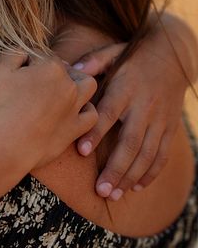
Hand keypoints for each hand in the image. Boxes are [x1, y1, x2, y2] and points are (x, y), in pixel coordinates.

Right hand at [0, 52, 97, 170]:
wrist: (11, 143)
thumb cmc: (3, 105)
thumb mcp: (1, 70)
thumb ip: (13, 52)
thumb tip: (24, 50)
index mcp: (51, 67)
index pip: (42, 55)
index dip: (29, 62)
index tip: (18, 74)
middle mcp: (69, 83)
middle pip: (65, 68)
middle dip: (54, 71)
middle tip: (35, 82)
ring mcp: (75, 106)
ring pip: (87, 86)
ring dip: (78, 83)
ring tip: (64, 89)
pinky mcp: (76, 127)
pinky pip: (91, 115)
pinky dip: (86, 110)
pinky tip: (74, 111)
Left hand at [73, 23, 192, 198]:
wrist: (173, 55)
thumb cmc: (131, 57)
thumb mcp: (112, 52)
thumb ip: (92, 62)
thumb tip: (73, 69)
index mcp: (126, 88)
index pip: (109, 113)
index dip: (96, 132)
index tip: (81, 151)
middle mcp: (144, 107)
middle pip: (131, 142)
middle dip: (116, 168)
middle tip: (101, 190)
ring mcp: (160, 119)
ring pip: (147, 153)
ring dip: (131, 176)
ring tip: (114, 194)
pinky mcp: (170, 127)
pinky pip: (162, 153)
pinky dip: (151, 172)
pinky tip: (136, 187)